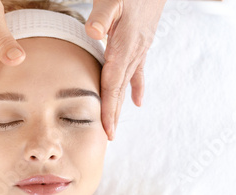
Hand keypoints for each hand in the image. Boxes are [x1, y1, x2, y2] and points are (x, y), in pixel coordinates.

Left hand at [85, 0, 166, 139]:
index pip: (113, 84)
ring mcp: (140, 50)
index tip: (106, 129)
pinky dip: (136, 88)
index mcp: (124, 46)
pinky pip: (138, 71)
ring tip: (115, 126)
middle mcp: (134, 52)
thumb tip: (93, 34)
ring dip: (121, 105)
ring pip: (126, 84)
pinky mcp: (141, 44)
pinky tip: (137, 102)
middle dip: (114, 115)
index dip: (108, 108)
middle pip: (119, 90)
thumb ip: (102, 17)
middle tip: (109, 137)